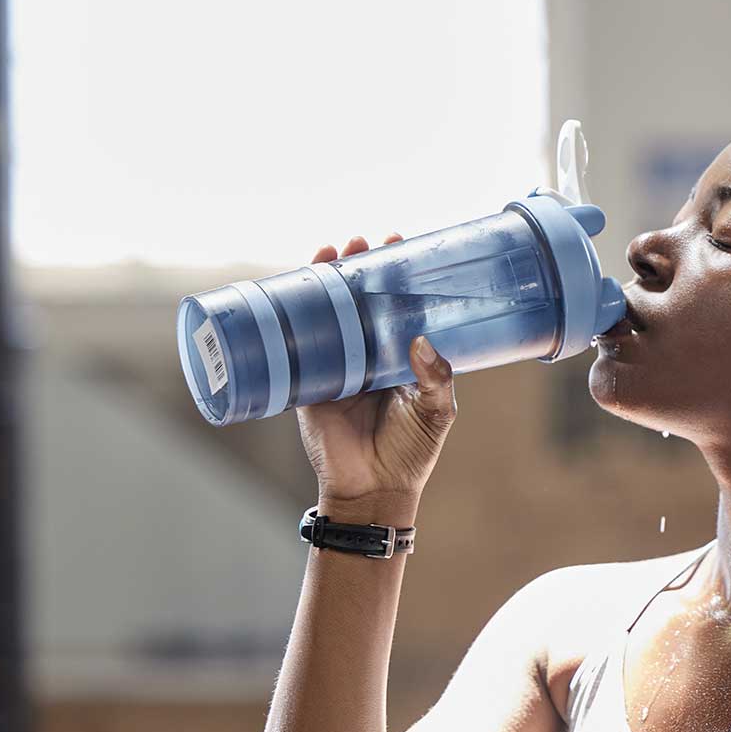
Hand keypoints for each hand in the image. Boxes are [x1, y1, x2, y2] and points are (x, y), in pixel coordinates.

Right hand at [295, 234, 457, 511]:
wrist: (373, 489)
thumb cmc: (410, 451)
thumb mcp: (436, 412)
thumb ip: (437, 378)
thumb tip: (422, 342)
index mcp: (399, 355)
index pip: (397, 304)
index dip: (397, 275)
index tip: (400, 245)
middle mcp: (367, 353)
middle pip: (359, 299)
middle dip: (358, 267)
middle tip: (363, 242)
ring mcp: (336, 363)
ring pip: (328, 312)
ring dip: (327, 279)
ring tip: (333, 250)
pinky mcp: (308, 380)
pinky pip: (297, 343)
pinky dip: (293, 314)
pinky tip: (295, 287)